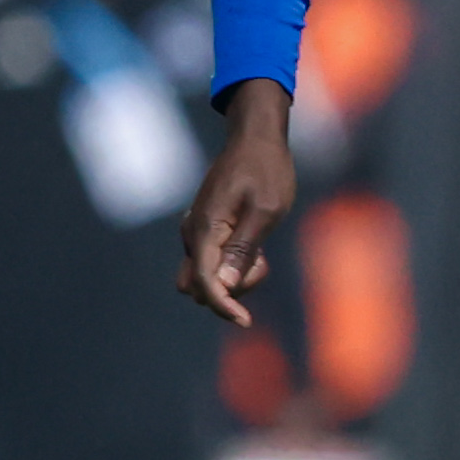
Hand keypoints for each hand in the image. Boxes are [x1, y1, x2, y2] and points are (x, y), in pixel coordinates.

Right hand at [179, 81, 294, 323]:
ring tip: (261, 251)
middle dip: (230, 289)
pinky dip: (233, 264)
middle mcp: (192, 234)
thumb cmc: (266, 171)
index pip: (204, 283)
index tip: (246, 321)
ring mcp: (197, 232)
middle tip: (260, 262)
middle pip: (199, 287)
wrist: (256, 139)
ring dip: (233, 277)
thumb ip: (242, 250)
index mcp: (204, 229)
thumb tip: (221, 286)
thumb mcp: (265, 211)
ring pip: (206, 277)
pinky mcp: (206, 231)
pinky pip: (212, 263)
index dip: (223, 306)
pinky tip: (256, 245)